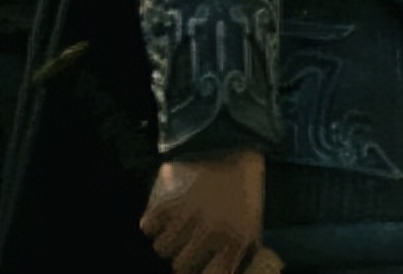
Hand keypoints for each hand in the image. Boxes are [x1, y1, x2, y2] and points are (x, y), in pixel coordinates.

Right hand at [139, 149, 265, 273]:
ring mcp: (190, 217)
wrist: (235, 142)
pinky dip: (151, 223)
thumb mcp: (254, 218)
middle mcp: (212, 233)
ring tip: (175, 228)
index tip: (200, 269)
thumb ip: (242, 248)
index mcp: (237, 240)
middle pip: (180, 266)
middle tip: (187, 244)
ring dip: (166, 240)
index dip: (203, 273)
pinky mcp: (171, 200)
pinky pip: (148, 226)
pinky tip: (161, 216)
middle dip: (182, 256)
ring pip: (162, 248)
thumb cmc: (247, 184)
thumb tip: (229, 270)